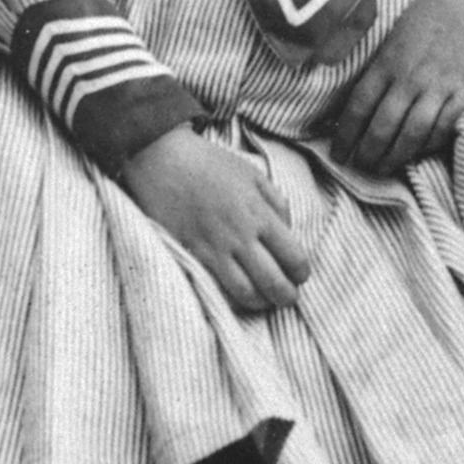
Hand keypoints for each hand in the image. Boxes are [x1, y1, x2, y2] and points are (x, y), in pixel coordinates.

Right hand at [123, 126, 309, 315]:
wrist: (162, 161)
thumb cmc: (209, 164)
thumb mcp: (253, 174)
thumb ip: (276, 202)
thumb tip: (289, 230)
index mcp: (260, 214)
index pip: (293, 256)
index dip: (301, 273)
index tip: (300, 276)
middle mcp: (240, 236)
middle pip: (272, 281)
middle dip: (286, 296)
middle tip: (288, 298)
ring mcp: (214, 249)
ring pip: (244, 292)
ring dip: (260, 302)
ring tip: (265, 301)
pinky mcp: (190, 255)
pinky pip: (215, 286)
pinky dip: (230, 298)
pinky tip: (237, 295)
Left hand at [324, 0, 463, 173]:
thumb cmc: (430, 12)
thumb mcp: (394, 35)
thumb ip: (380, 68)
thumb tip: (361, 103)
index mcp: (388, 61)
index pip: (358, 107)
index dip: (345, 136)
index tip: (338, 153)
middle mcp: (411, 77)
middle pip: (383, 127)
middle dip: (368, 154)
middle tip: (361, 168)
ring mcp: (440, 85)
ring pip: (413, 134)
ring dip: (396, 157)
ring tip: (385, 167)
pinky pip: (445, 127)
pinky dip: (430, 144)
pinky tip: (419, 150)